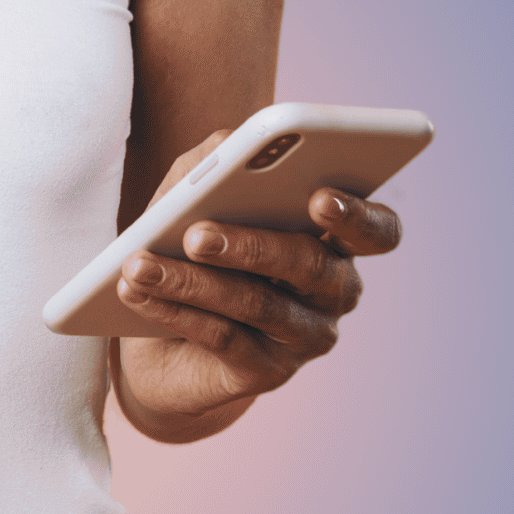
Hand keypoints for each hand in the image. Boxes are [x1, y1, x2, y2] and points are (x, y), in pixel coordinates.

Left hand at [108, 128, 406, 441]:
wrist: (159, 339)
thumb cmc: (188, 248)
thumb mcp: (192, 198)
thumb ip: (213, 164)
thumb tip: (230, 140)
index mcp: (332, 238)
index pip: (378, 230)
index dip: (359, 216)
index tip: (320, 198)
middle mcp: (332, 289)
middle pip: (311, 266)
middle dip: (251, 246)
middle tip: (195, 234)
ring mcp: (307, 336)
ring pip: (259, 304)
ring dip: (191, 282)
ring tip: (139, 264)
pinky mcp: (269, 373)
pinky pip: (224, 339)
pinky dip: (174, 311)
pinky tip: (135, 293)